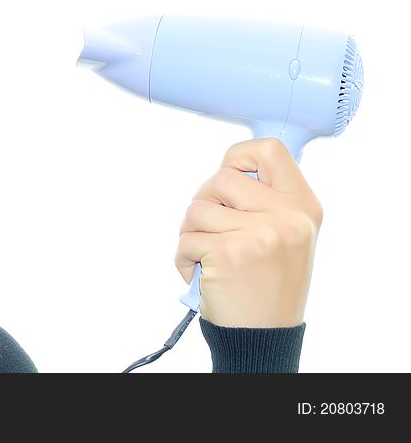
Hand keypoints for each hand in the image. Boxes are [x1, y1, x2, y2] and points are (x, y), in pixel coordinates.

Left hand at [174, 138, 323, 327]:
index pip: (269, 150)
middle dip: (205, 202)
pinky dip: (183, 257)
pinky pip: (185, 239)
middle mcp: (287, 217)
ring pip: (196, 208)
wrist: (264, 336)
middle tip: (211, 230)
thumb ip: (267, 200)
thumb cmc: (268, 286)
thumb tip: (229, 167)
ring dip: (190, 233)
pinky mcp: (228, 253)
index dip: (239, 156)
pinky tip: (201, 274)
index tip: (229, 174)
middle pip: (220, 177)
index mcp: (303, 206)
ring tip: (208, 257)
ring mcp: (259, 235)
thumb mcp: (288, 236)